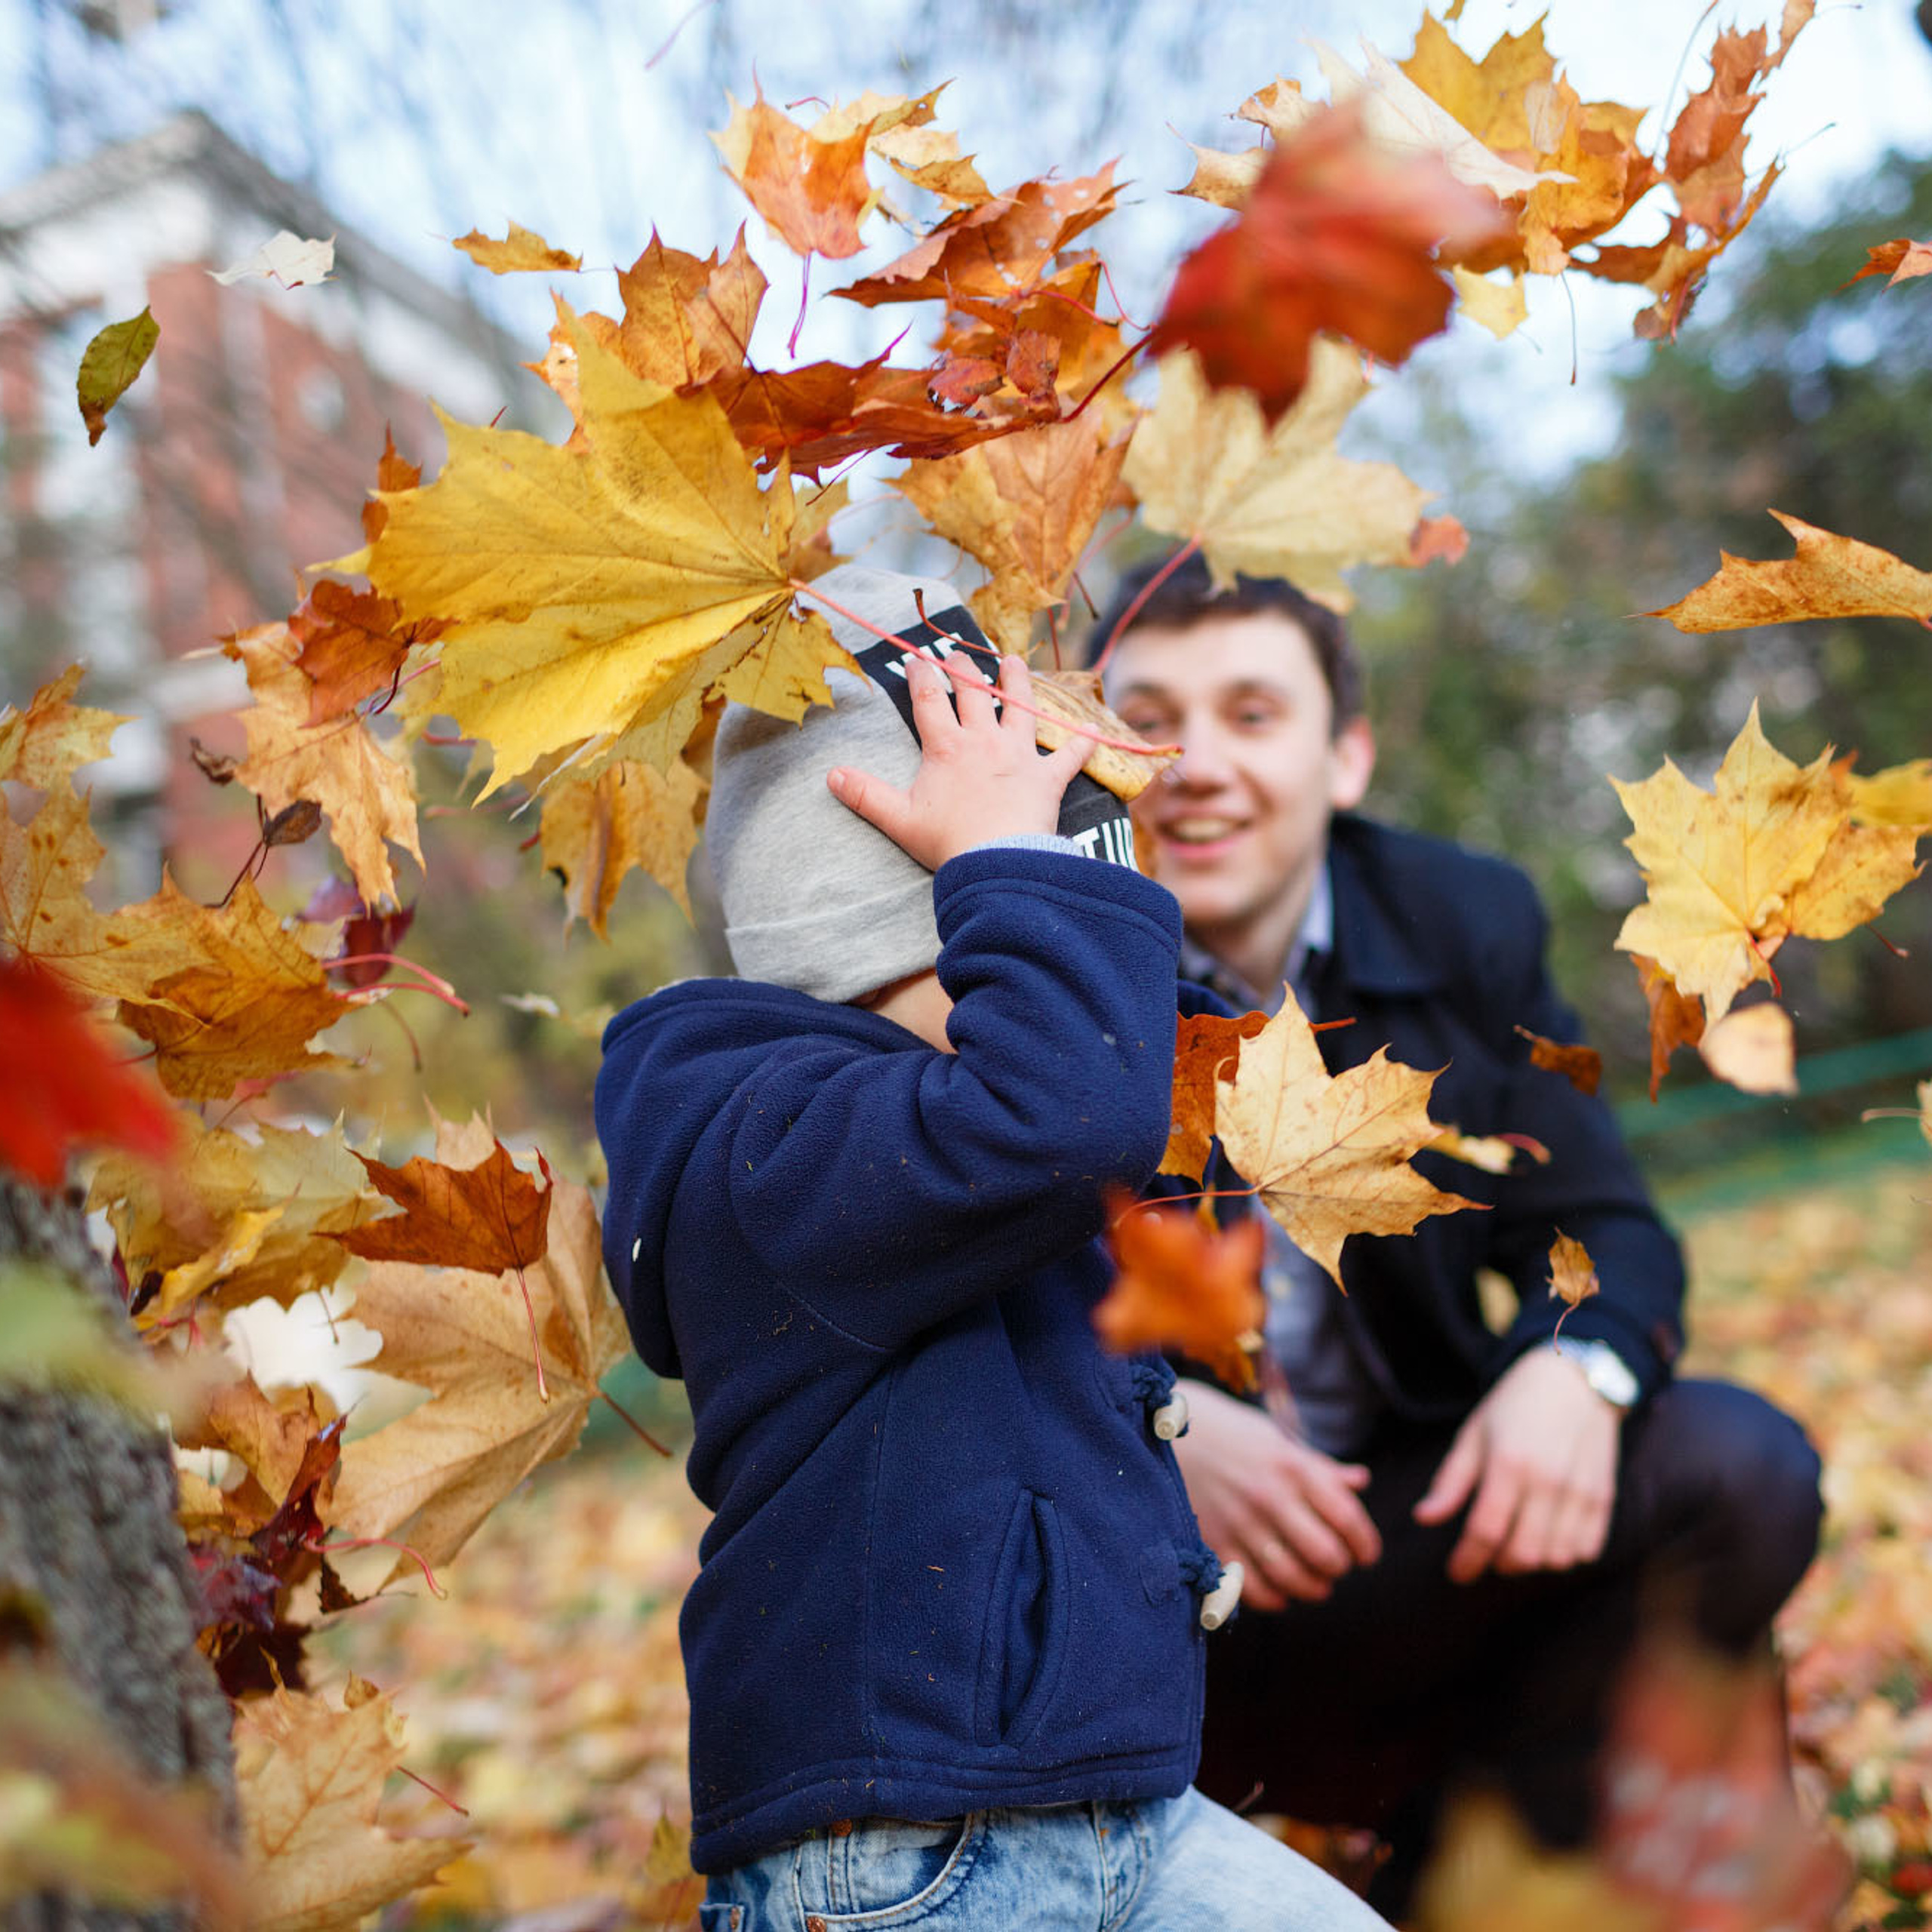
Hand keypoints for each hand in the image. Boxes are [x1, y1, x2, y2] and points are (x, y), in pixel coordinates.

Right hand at [826, 649, 1091, 870]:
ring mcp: (1019, 755)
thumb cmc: (948, 841)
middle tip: (959, 655)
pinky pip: (1069, 756)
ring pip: (1020, 708)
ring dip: (1017, 683)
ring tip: (1014, 662)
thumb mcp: (898, 819)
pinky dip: (1082, 743)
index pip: (930, 700)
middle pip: (974, 693)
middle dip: (965, 670)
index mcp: (946, 747)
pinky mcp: (1047, 778)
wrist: (997, 862)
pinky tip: (1093, 729)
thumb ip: (865, 795)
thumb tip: (831, 776)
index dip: (922, 676)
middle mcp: (984, 740)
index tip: (917, 659)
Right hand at [1168, 1378, 1380, 1609]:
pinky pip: (1252, 1587)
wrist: (1170, 1431)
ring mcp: (1239, 1521)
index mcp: (1292, 1467)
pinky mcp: (1213, 1541)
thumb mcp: (1278, 1440)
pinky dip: (1274, 1598)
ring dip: (1312, 1588)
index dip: (1366, 1544)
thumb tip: (1360, 1481)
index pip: (1347, 1518)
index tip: (1367, 1554)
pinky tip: (1280, 1591)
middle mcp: (1268, 1495)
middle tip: (1337, 1567)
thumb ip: (1320, 1467)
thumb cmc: (1233, 1434)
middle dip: (1339, 1568)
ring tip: (1316, 1584)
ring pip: (1291, 1577)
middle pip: (1325, 1554)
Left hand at [1413, 1346, 1621, 1584]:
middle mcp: (1548, 1482)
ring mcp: (1580, 1492)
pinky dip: (1565, 1555)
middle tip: (1486, 1553)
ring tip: (1515, 1545)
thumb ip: (1450, 1481)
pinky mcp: (1604, 1496)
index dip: (1467, 1560)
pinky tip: (1548, 1538)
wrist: (1574, 1380)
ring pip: (1556, 1558)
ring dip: (1531, 1562)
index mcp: (1509, 1464)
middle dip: (1498, 1563)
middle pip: (1522, 1553)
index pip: (1485, 1530)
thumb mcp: (1473, 1434)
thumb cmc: (1514, 1406)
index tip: (1456, 1573)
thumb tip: (1423, 1518)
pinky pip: (1587, 1549)